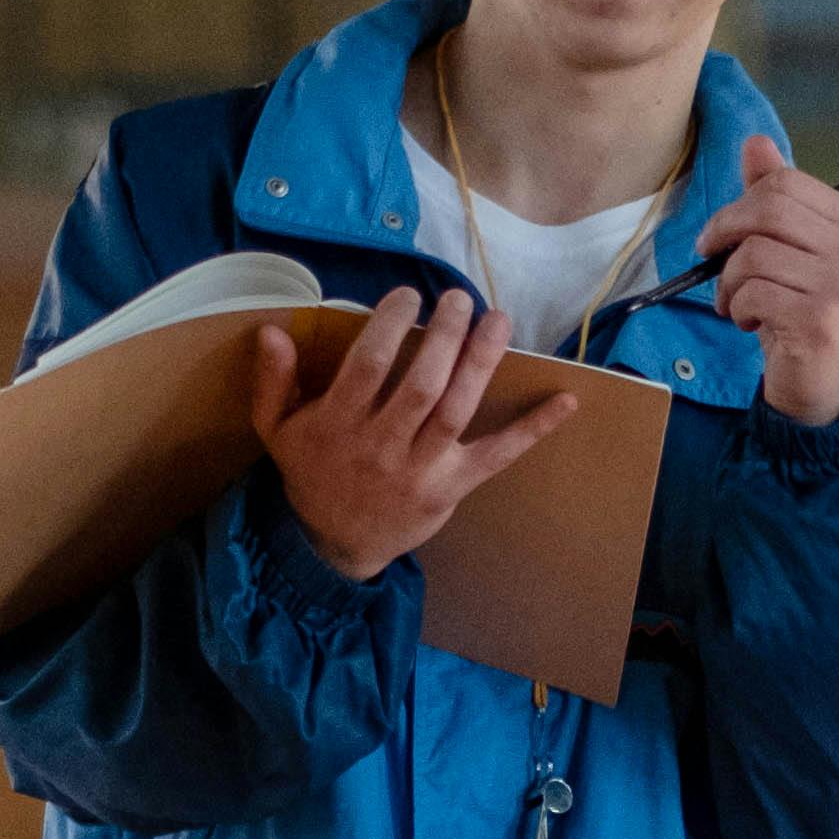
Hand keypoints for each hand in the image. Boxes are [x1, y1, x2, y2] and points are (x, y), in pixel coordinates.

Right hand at [250, 295, 566, 584]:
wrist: (334, 544)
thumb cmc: (311, 472)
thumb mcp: (276, 430)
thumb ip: (273, 381)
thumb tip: (272, 331)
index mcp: (338, 424)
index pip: (368, 365)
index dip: (389, 325)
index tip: (408, 295)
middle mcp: (381, 446)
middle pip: (420, 385)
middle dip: (443, 337)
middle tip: (458, 299)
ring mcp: (419, 468)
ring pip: (455, 410)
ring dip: (481, 363)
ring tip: (497, 320)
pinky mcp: (451, 487)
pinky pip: (497, 455)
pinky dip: (533, 430)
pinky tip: (565, 400)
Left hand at [700, 133, 838, 426]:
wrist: (824, 387)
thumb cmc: (804, 313)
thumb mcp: (792, 251)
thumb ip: (776, 198)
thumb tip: (756, 142)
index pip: (784, 182)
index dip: (739, 204)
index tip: (722, 235)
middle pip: (766, 209)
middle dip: (724, 233)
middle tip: (712, 261)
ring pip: (753, 254)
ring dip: (729, 282)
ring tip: (737, 303)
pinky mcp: (819, 321)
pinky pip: (753, 293)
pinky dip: (738, 309)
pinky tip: (751, 323)